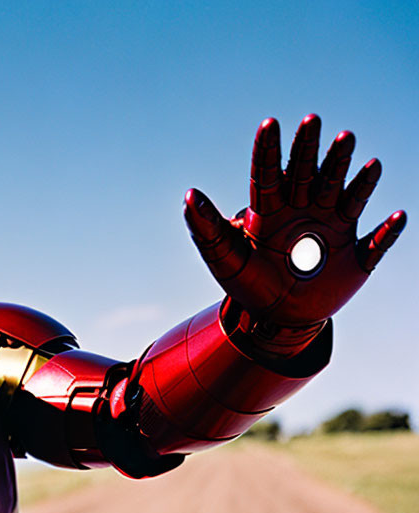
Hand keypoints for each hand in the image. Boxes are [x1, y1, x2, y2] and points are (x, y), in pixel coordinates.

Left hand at [184, 114, 405, 329]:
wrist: (278, 319)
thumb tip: (189, 195)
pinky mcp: (356, 256)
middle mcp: (305, 211)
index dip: (269, 150)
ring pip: (344, 194)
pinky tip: (397, 217)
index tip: (270, 124)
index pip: (269, 174)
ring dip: (348, 172)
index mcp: (272, 211)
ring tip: (348, 143)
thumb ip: (206, 229)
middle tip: (313, 121)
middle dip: (311, 149)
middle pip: (309, 174)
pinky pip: (376, 242)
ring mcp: (333, 229)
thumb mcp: (225, 259)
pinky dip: (387, 232)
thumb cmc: (249, 285)